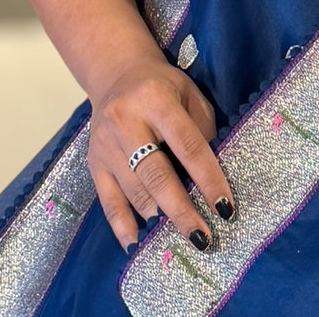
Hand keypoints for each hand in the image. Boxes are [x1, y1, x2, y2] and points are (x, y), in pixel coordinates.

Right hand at [87, 55, 235, 255]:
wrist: (116, 74)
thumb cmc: (162, 86)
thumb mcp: (189, 93)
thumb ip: (202, 128)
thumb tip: (212, 174)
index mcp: (157, 100)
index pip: (188, 145)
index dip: (208, 179)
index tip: (225, 208)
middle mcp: (127, 122)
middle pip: (157, 174)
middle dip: (182, 209)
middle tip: (202, 237)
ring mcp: (106, 144)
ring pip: (133, 190)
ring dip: (158, 217)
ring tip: (179, 238)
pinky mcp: (93, 161)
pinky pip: (107, 199)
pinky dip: (122, 224)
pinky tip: (136, 243)